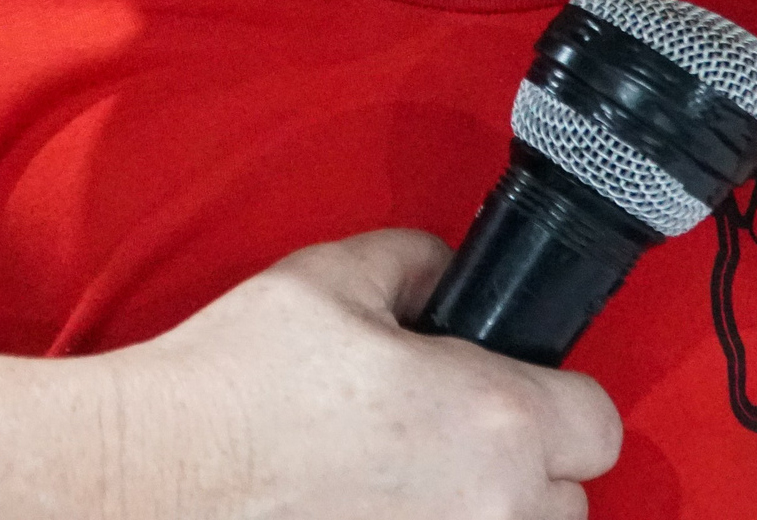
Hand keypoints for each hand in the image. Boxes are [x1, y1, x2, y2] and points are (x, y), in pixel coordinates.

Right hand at [101, 229, 621, 519]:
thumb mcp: (332, 277)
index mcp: (495, 421)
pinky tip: (380, 510)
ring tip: (415, 487)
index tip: (513, 396)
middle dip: (524, 472)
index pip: (598, 425)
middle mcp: (492, 509)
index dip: (558, 403)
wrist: (159, 471)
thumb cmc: (239, 383)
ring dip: (485, 515)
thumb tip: (443, 272)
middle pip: (565, 501)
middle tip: (452, 442)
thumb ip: (415, 261)